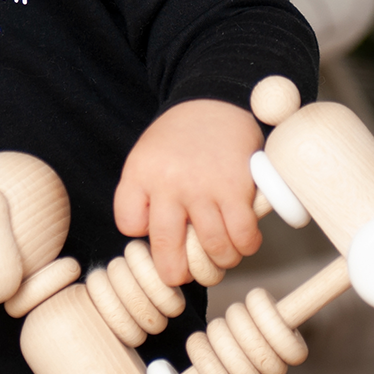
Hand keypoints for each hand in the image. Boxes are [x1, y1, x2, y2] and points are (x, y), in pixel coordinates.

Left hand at [114, 99, 263, 286]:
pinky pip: (241, 236)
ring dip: (219, 262)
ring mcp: (203, 187)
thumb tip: (155, 243)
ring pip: (211, 249)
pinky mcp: (236, 189)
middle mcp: (169, 182)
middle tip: (185, 273)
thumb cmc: (181, 136)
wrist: (216, 100)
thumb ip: (144, 194)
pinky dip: (244, 247)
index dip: (143, 235)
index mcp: (140, 172)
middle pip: (167, 248)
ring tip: (220, 255)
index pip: (129, 224)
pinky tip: (243, 241)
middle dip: (176, 272)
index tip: (157, 230)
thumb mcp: (147, 155)